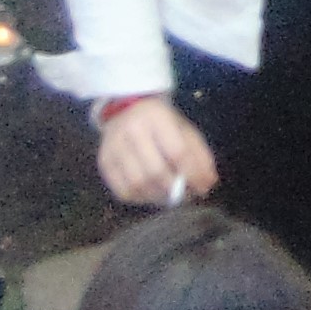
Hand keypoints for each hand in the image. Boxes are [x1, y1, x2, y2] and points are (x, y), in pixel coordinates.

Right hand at [93, 98, 216, 205]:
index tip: (202, 187)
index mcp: (156, 116)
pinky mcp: (103, 162)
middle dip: (174, 188)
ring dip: (158, 196)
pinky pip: (122, 190)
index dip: (191, 174)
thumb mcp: (184, 130)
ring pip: (137, 183)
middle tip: (186, 195)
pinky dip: (140, 198)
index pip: (177, 151)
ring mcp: (113, 146)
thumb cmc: (162, 123)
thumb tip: (207, 182)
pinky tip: (151, 194)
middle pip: (155, 170)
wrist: (126, 111)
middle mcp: (131, 129)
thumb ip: (199, 155)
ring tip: (170, 196)